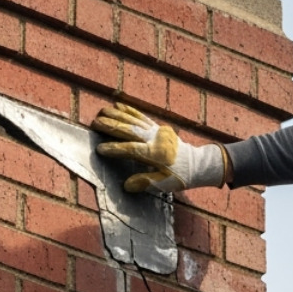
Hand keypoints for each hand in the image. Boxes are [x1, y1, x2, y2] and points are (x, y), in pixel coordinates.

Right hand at [91, 103, 225, 192]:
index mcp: (156, 154)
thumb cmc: (180, 176)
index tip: (100, 149)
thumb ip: (145, 182)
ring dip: (117, 115)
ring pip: (134, 120)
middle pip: (130, 130)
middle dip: (111, 126)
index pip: (131, 149)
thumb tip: (126, 185)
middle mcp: (155, 139)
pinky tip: (118, 105)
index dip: (115, 149)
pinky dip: (129, 111)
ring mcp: (157, 130)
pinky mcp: (158, 127)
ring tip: (101, 112)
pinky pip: (141, 116)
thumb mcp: (165, 184)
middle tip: (95, 123)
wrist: (198, 164)